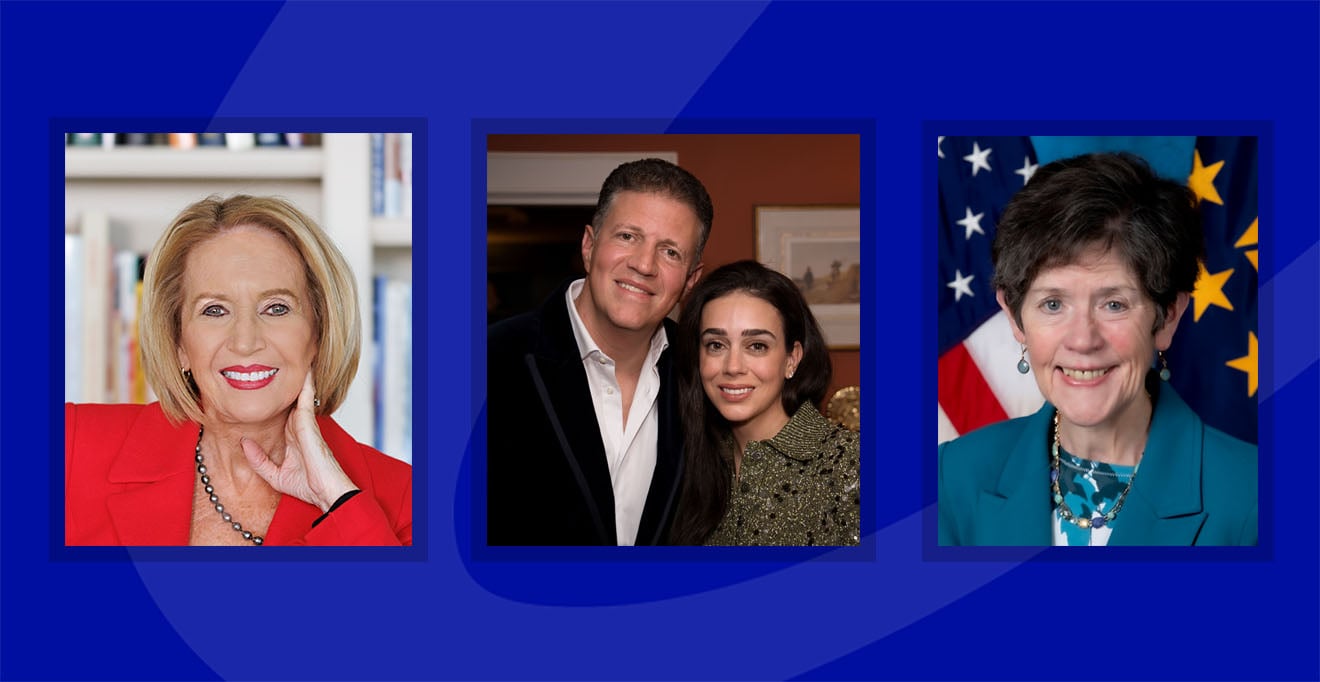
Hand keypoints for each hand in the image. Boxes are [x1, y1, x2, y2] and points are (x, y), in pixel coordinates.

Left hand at [241, 373, 357, 511]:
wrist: (325, 491)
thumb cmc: (306, 485)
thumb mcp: (274, 475)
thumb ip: (258, 460)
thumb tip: (244, 443)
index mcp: (291, 436)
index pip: (281, 412)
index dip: (272, 399)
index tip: (261, 385)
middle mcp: (298, 426)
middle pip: (289, 398)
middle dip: (283, 381)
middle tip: (274, 360)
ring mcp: (304, 423)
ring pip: (298, 394)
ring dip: (297, 377)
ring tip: (294, 355)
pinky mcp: (308, 422)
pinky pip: (306, 397)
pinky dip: (306, 383)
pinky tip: (304, 369)